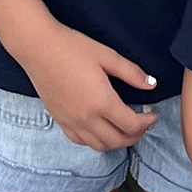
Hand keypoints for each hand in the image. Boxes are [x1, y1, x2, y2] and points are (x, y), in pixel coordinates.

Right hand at [19, 22, 157, 150]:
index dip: (146, 123)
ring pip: (99, 145)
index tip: (152, 115)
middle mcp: (87, 118)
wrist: (38, 47)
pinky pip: (81, 141)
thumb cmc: (72, 47)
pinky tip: (100, 130)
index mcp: (102, 102)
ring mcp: (72, 122)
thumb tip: (152, 85)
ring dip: (116, 142)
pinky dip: (95, 141)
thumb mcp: (106, 55)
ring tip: (124, 130)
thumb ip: (131, 72)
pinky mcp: (60, 120)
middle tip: (142, 124)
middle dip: (135, 136)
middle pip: (117, 141)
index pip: (131, 125)